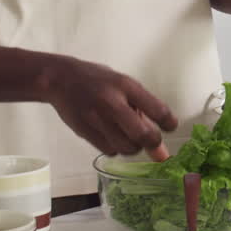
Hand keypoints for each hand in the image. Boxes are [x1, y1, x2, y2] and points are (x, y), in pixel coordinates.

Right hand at [40, 57, 178, 159]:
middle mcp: (112, 102)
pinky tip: (112, 136)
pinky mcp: (85, 131)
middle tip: (150, 139)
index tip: (170, 126)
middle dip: (152, 142)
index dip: (169, 123)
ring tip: (129, 135)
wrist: (60, 79)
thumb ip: (143, 111)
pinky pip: (110, 151)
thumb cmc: (97, 80)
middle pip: (143, 135)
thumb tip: (161, 149)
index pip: (158, 109)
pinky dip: (116, 148)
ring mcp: (97, 118)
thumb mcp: (123, 86)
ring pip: (127, 148)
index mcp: (126, 85)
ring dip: (134, 147)